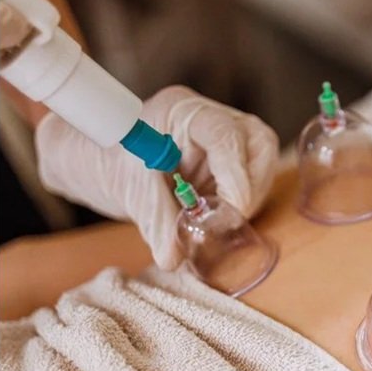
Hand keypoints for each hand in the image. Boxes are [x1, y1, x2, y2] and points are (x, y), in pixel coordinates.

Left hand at [35, 85, 278, 269]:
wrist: (107, 164)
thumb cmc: (114, 163)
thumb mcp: (132, 192)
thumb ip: (156, 223)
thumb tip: (175, 257)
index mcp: (184, 113)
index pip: (225, 134)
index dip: (236, 174)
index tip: (233, 210)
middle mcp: (214, 119)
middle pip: (260, 143)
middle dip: (253, 186)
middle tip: (230, 218)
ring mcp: (229, 139)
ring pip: (264, 164)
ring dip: (249, 198)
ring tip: (217, 219)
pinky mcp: (235, 162)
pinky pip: (256, 181)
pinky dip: (243, 204)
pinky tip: (219, 215)